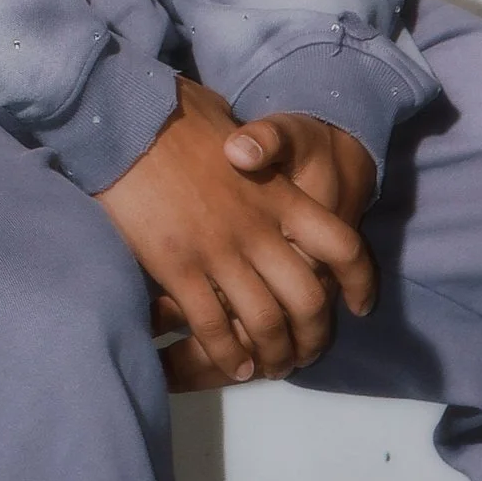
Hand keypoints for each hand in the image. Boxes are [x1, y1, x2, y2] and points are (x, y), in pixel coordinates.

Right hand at [96, 78, 375, 391]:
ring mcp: (219, 251)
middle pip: (308, 298)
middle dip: (312, 336)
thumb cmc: (172, 113)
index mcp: (280, 195)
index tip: (357, 306)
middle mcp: (259, 229)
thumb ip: (251, 147)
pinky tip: (233, 365)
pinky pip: (212, 325)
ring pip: (264, 321)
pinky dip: (227, 353)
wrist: (122, 120)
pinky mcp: (178, 267)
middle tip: (304, 353)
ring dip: (273, 353)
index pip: (342, 245)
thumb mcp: (231, 126)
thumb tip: (246, 147)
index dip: (359, 282)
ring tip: (269, 367)